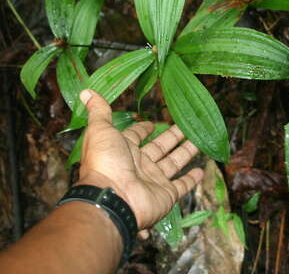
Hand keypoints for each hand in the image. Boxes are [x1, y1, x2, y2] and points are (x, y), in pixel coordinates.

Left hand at [76, 89, 203, 234]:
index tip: (153, 122)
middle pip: (159, 147)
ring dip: (185, 152)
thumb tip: (86, 91)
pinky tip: (201, 171)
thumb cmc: (104, 162)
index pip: (135, 136)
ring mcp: (153, 180)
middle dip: (171, 136)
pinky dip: (191, 180)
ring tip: (198, 140)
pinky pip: (182, 185)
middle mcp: (139, 164)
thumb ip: (99, 111)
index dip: (143, 129)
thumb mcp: (100, 130)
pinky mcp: (166, 194)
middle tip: (185, 126)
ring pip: (173, 162)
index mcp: (123, 149)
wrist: (112, 198)